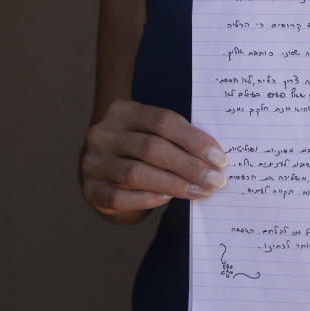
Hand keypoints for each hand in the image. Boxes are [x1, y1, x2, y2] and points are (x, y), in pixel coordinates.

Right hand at [81, 100, 228, 217]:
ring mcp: (93, 162)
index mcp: (123, 111)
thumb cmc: (140, 148)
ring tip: (199, 192)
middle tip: (215, 180)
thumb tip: (215, 158)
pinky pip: (120, 198)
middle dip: (189, 166)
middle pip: (151, 148)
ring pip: (136, 174)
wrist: (104, 168)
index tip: (219, 158)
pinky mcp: (90, 190)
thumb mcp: (153, 133)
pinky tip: (167, 199)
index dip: (193, 139)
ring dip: (174, 184)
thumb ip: (177, 139)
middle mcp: (103, 134)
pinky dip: (147, 199)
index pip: (162, 120)